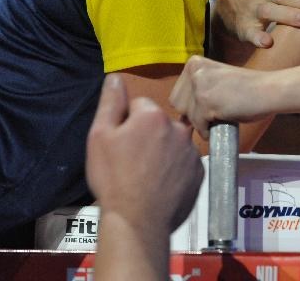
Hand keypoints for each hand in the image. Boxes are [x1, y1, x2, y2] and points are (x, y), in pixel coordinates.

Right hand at [86, 74, 202, 233]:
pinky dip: (175, 169)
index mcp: (153, 115)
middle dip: (147, 135)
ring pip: (173, 142)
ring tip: (146, 174)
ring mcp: (192, 152)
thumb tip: (115, 77)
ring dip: (163, 150)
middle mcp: (178, 128)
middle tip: (131, 160)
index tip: (120, 143)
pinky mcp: (199, 173)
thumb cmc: (114, 178)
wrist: (137, 221)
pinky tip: (160, 184)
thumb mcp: (100, 136)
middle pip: (158, 123)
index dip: (127, 123)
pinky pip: (184, 162)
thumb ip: (110, 103)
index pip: (139, 105)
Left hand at [171, 56, 269, 137]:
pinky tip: (221, 124)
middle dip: (193, 114)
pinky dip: (208, 131)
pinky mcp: (206, 102)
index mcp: (195, 63)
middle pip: (177, 105)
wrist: (268, 90)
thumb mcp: (215, 80)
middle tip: (213, 114)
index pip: (177, 93)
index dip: (191, 105)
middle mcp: (195, 72)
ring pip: (187, 117)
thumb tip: (179, 116)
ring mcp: (200, 86)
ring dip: (202, 123)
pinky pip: (198, 126)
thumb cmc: (246, 88)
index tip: (208, 106)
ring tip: (219, 118)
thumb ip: (197, 89)